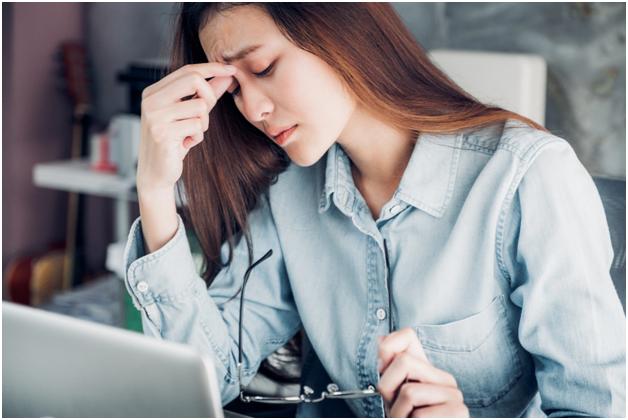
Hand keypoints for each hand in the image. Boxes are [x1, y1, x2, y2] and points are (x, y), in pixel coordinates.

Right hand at [137, 62, 237, 193]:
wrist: (156, 173)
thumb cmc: (173, 142)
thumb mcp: (190, 114)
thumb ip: (206, 94)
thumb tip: (227, 75)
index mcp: (154, 92)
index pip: (187, 70)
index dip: (212, 69)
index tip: (231, 70)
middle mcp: (151, 101)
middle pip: (193, 80)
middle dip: (209, 96)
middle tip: (205, 113)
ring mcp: (155, 116)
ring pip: (199, 106)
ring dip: (202, 123)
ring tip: (189, 134)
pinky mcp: (163, 133)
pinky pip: (197, 126)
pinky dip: (197, 137)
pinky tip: (185, 144)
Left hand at [376, 327, 468, 417]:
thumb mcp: (393, 396)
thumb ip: (390, 370)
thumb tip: (382, 339)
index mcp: (428, 372)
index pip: (407, 336)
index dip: (387, 349)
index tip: (384, 371)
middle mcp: (444, 379)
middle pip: (402, 361)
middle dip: (388, 388)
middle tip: (396, 408)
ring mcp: (454, 396)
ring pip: (409, 391)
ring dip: (399, 413)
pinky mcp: (459, 413)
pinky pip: (421, 415)